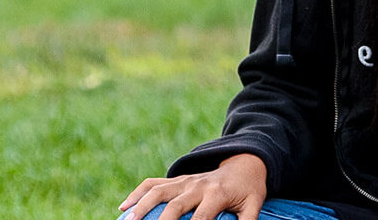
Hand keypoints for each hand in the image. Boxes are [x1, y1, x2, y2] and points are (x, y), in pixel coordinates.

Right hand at [118, 153, 267, 219]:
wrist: (243, 163)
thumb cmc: (248, 190)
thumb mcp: (254, 204)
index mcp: (217, 193)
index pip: (201, 218)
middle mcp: (197, 185)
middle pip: (175, 205)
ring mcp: (185, 180)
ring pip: (158, 191)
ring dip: (141, 205)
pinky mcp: (177, 179)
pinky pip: (153, 183)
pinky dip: (137, 193)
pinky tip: (124, 207)